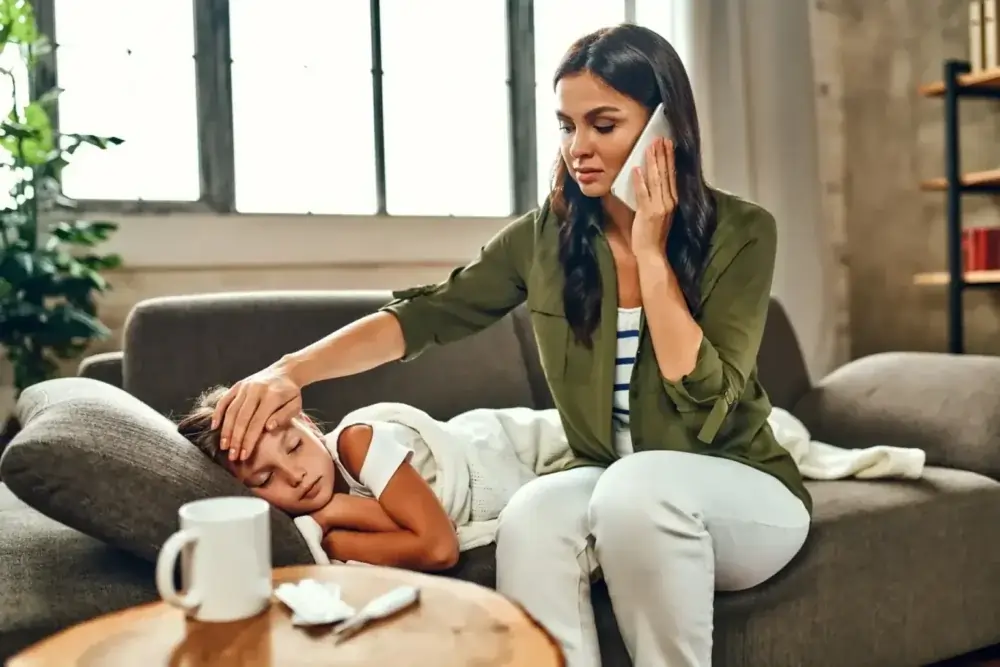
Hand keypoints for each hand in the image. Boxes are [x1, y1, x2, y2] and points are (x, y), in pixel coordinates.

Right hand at [211, 364, 302, 461]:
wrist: (285, 371)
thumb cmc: (291, 393)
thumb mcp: (296, 405)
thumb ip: (284, 416)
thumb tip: (268, 428)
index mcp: (272, 396)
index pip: (257, 422)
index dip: (249, 440)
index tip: (244, 455)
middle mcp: (256, 390)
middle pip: (242, 418)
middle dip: (236, 439)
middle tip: (232, 456)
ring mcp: (245, 387)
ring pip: (231, 410)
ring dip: (226, 430)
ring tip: (224, 446)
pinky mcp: (237, 385)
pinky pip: (224, 400)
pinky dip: (218, 413)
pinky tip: (214, 427)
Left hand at [631, 137, 676, 255]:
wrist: (652, 253)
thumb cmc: (653, 234)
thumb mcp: (660, 212)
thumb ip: (657, 197)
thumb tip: (649, 179)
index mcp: (672, 201)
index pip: (672, 175)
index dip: (669, 159)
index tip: (667, 144)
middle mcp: (669, 202)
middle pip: (666, 173)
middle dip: (662, 154)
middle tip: (659, 139)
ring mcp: (659, 207)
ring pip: (656, 179)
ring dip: (653, 162)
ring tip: (650, 147)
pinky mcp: (648, 213)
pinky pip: (643, 193)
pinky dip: (640, 180)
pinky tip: (636, 169)